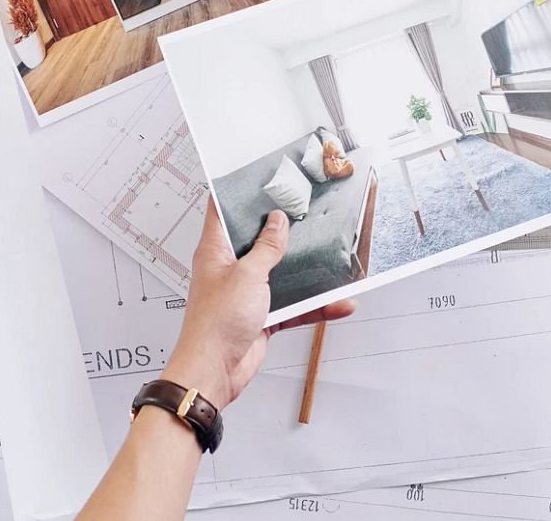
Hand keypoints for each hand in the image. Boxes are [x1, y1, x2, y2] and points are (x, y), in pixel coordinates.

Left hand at [161, 202, 354, 409]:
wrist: (214, 374)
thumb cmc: (215, 324)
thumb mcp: (248, 275)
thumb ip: (267, 248)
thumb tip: (277, 221)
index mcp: (216, 250)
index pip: (221, 210)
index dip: (237, 191)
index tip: (259, 177)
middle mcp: (230, 268)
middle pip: (258, 239)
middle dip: (282, 229)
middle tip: (306, 211)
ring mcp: (246, 291)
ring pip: (280, 273)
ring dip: (305, 272)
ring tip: (330, 257)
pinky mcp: (261, 315)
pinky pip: (292, 305)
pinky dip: (314, 305)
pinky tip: (337, 303)